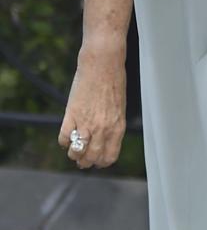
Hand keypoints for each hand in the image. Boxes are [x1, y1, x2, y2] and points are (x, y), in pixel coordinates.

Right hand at [58, 46, 126, 168]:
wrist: (102, 66)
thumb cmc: (113, 84)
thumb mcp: (119, 109)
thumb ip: (112, 125)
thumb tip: (104, 139)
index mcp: (117, 128)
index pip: (109, 156)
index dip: (102, 162)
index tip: (97, 161)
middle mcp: (102, 129)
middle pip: (92, 157)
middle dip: (86, 162)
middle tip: (81, 161)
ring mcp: (86, 123)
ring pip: (77, 151)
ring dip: (74, 155)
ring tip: (73, 152)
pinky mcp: (72, 115)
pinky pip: (64, 137)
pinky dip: (63, 142)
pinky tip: (66, 139)